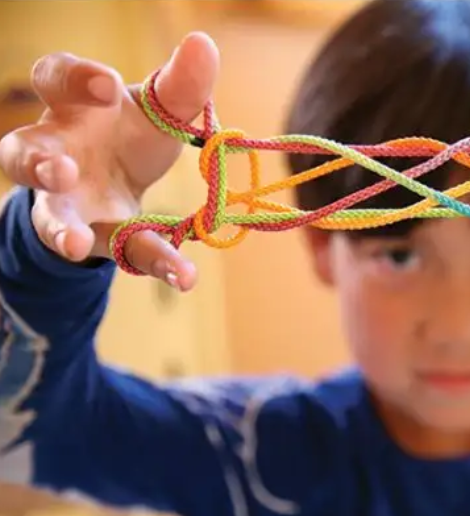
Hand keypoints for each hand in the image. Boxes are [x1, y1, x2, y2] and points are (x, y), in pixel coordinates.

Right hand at [0, 32, 219, 290]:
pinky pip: (123, 252)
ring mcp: (69, 202)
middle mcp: (56, 152)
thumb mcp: (161, 107)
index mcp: (71, 107)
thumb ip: (181, 82)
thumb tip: (202, 42)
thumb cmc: (130, 131)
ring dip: (59, 228)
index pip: (53, 80)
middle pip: (23, 152)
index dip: (75, 80)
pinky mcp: (98, 238)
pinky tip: (186, 275)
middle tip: (61, 169)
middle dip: (36, 162)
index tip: (110, 89)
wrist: (126, 180)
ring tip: (75, 244)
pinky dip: (157, 264)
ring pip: (49, 215)